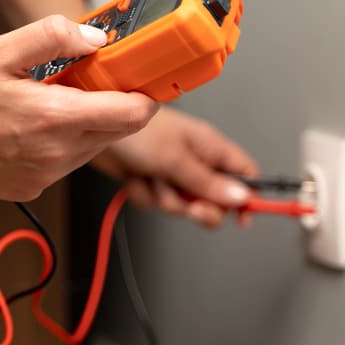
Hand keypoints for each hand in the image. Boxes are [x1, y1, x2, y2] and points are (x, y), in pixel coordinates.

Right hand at [0, 16, 158, 200]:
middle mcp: (55, 155)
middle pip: (117, 132)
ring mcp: (44, 176)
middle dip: (115, 104)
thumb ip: (51, 38)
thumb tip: (94, 37)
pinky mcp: (31, 187)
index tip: (143, 76)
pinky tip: (32, 124)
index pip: (132, 115)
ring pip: (92, 148)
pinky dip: (63, 142)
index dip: (146, 93)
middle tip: (92, 78)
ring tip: (54, 99)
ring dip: (87, 123)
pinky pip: (65, 163)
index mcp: (53, 119)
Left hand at [91, 107, 258, 227]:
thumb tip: (242, 198)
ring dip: (163, 197)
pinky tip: (135, 176)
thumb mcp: (177, 160)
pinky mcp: (150, 180)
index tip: (243, 217)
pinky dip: (143, 194)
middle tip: (187, 202)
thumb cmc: (139, 131)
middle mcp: (194, 160)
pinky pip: (154, 202)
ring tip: (152, 176)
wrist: (96, 126)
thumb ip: (208, 183)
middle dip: (197, 206)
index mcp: (210, 148)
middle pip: (213, 199)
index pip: (244, 175)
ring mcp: (171, 172)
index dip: (247, 197)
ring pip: (180, 205)